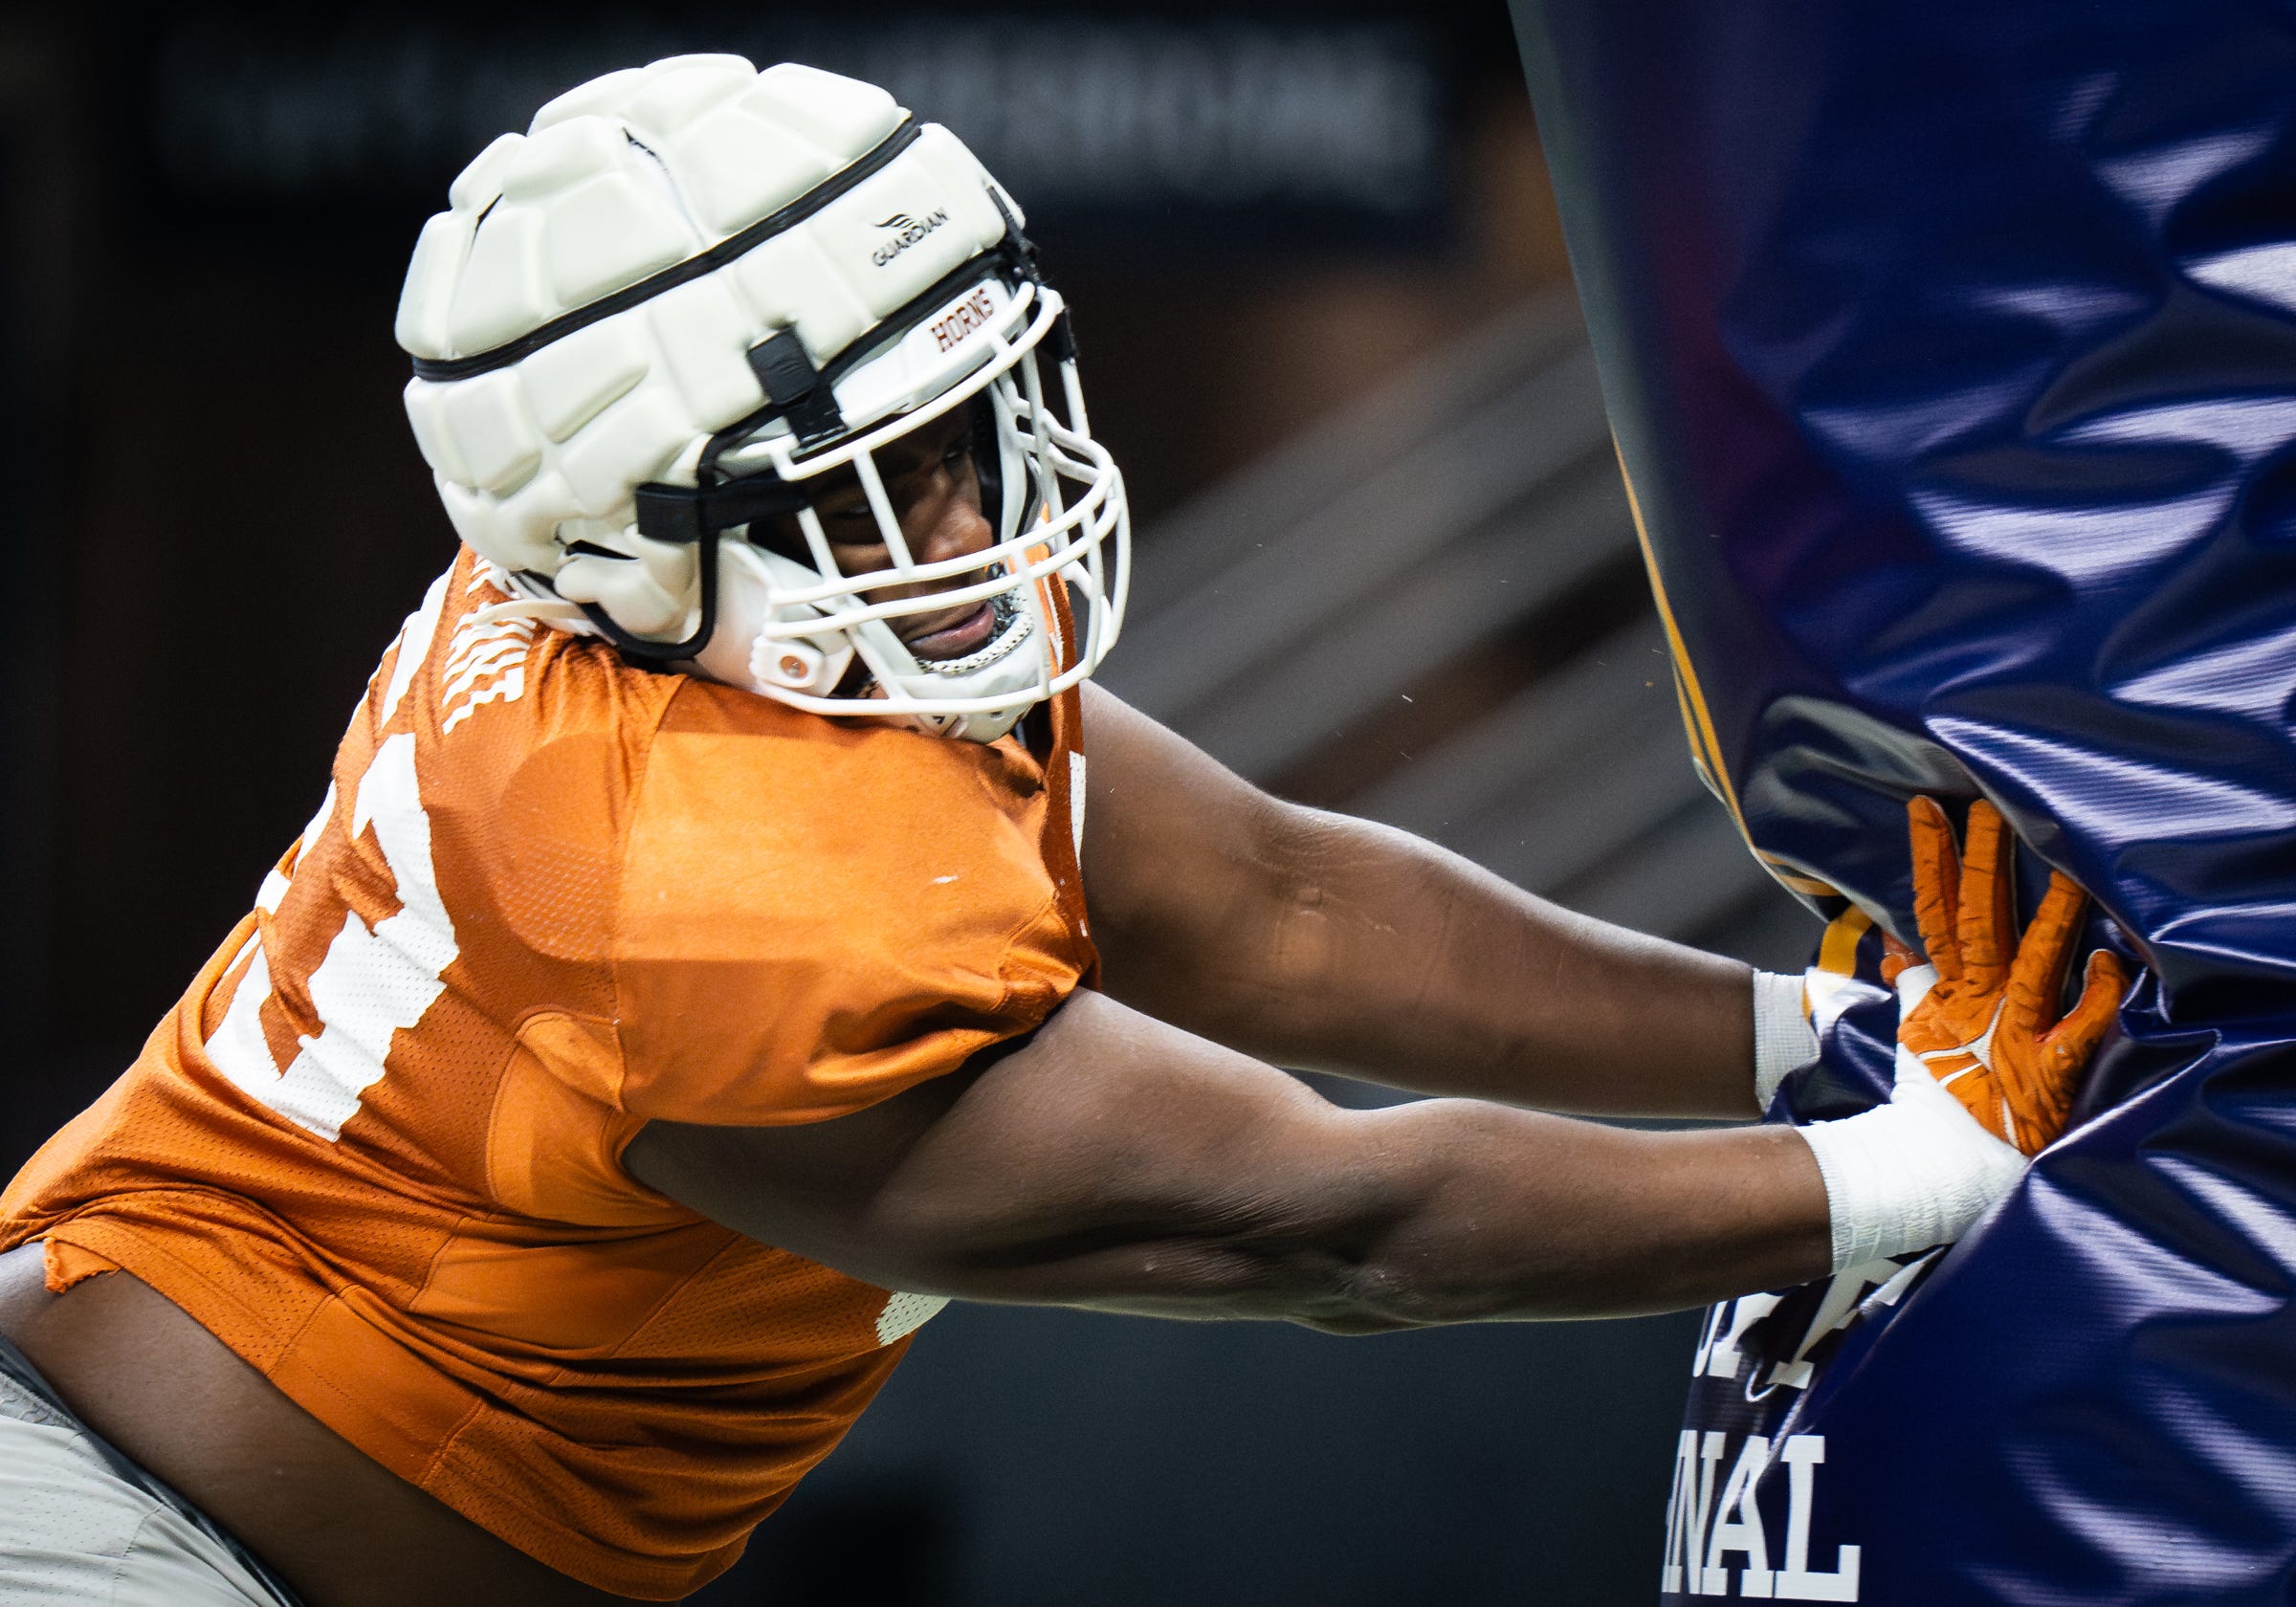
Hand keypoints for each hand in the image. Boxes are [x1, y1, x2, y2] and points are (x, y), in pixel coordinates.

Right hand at [1880, 797, 2128, 1154]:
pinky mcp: (2047, 1070)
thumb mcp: (1917, 1032)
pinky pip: (2077, 1030)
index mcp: (1950, 990)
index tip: (1928, 810)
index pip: (1936, 912)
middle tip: (1988, 809)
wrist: (1944, 1161)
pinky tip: (2108, 965)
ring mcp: (2013, 1033)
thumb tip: (1894, 942)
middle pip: (1979, 922)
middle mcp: (1981, 1002)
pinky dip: (2092, 1000)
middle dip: (1982, 865)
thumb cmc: (1943, 1095)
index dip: (1932, 861)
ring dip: (2049, 921)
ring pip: (2032, 965)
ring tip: (2067, 875)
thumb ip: (1912, 981)